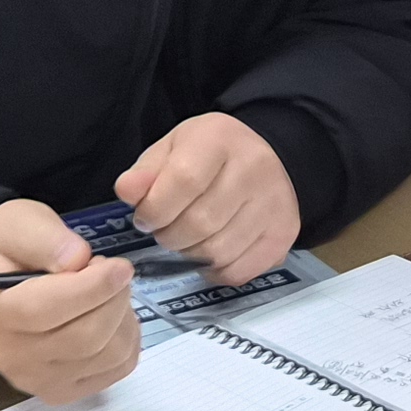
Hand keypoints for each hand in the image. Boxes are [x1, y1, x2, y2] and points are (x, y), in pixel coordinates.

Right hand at [0, 197, 139, 402]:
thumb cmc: (5, 253)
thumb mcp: (12, 222)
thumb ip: (40, 235)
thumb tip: (76, 260)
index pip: (45, 311)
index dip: (91, 288)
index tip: (119, 266)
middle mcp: (9, 356)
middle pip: (84, 337)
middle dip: (114, 298)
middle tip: (113, 271)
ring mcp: (36, 380)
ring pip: (107, 355)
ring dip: (124, 316)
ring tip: (108, 292)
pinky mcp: (63, 391)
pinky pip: (117, 370)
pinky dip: (128, 339)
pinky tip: (111, 317)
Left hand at [116, 112, 300, 284]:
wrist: (272, 158)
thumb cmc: (213, 155)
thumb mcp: (174, 148)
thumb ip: (146, 171)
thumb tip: (126, 191)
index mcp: (220, 139)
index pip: (183, 181)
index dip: (155, 209)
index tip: (146, 217)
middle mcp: (254, 169)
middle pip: (200, 222)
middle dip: (169, 235)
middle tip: (166, 230)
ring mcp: (274, 205)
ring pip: (217, 251)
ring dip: (191, 254)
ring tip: (188, 239)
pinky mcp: (284, 235)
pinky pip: (238, 271)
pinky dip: (215, 270)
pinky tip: (210, 252)